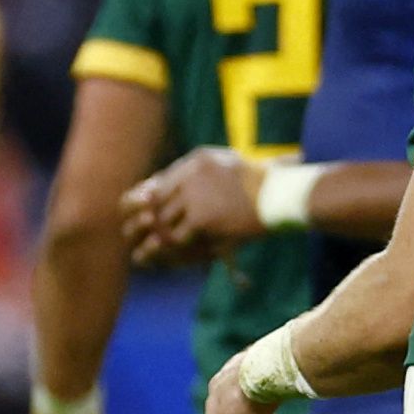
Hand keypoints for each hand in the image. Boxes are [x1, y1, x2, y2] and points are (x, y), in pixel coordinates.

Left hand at [118, 147, 263, 265]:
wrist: (282, 196)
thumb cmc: (262, 184)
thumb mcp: (229, 166)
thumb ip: (201, 174)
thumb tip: (175, 188)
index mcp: (197, 159)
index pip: (162, 178)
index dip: (147, 197)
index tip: (138, 211)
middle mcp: (191, 174)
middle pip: (157, 199)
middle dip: (145, 218)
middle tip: (131, 233)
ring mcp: (195, 195)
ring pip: (166, 219)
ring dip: (158, 236)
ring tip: (143, 251)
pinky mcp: (202, 217)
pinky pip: (180, 235)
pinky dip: (175, 246)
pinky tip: (170, 253)